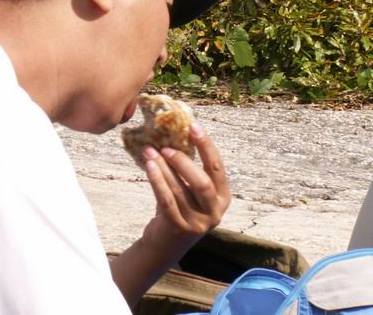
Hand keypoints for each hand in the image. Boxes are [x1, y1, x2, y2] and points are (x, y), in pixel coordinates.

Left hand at [140, 122, 230, 254]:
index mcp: (223, 198)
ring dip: (163, 168)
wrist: (165, 246)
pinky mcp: (178, 229)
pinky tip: (149, 166)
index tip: (194, 126)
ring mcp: (197, 223)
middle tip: (166, 146)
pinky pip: (166, 200)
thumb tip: (175, 135)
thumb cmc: (180, 210)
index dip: (206, 146)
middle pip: (202, 182)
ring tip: (150, 151)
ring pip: (180, 190)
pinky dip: (157, 181)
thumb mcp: (192, 193)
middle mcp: (214, 212)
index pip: (217, 168)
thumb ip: (191, 172)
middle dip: (183, 161)